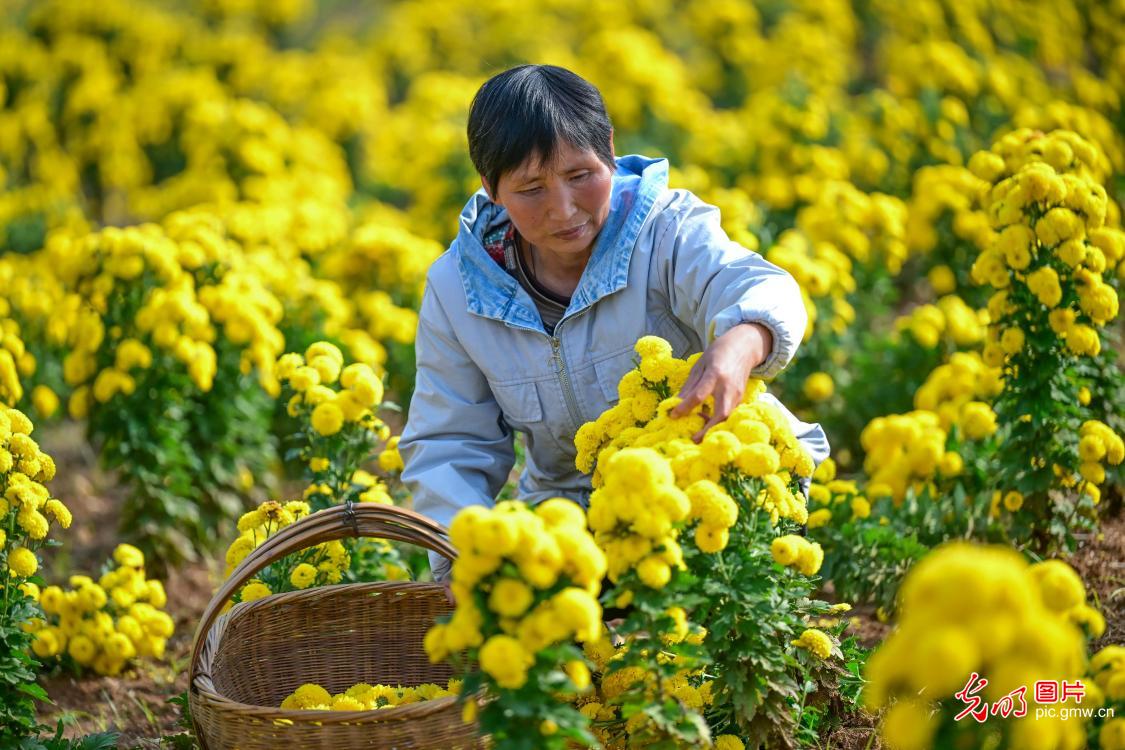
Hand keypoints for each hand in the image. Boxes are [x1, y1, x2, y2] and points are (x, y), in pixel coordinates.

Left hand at [669, 323, 772, 442]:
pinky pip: (728, 414)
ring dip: (712, 427)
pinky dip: (716, 420)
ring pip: (727, 417)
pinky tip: (705, 417)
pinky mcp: (741, 399)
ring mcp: (737, 394)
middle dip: (708, 430)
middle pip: (721, 413)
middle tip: (693, 440)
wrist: (744, 347)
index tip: (673, 415)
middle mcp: (728, 386)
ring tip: (696, 431)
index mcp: (715, 374)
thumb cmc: (718, 354)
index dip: (684, 407)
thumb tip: (675, 403)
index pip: (699, 395)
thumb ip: (689, 386)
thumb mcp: (699, 365)